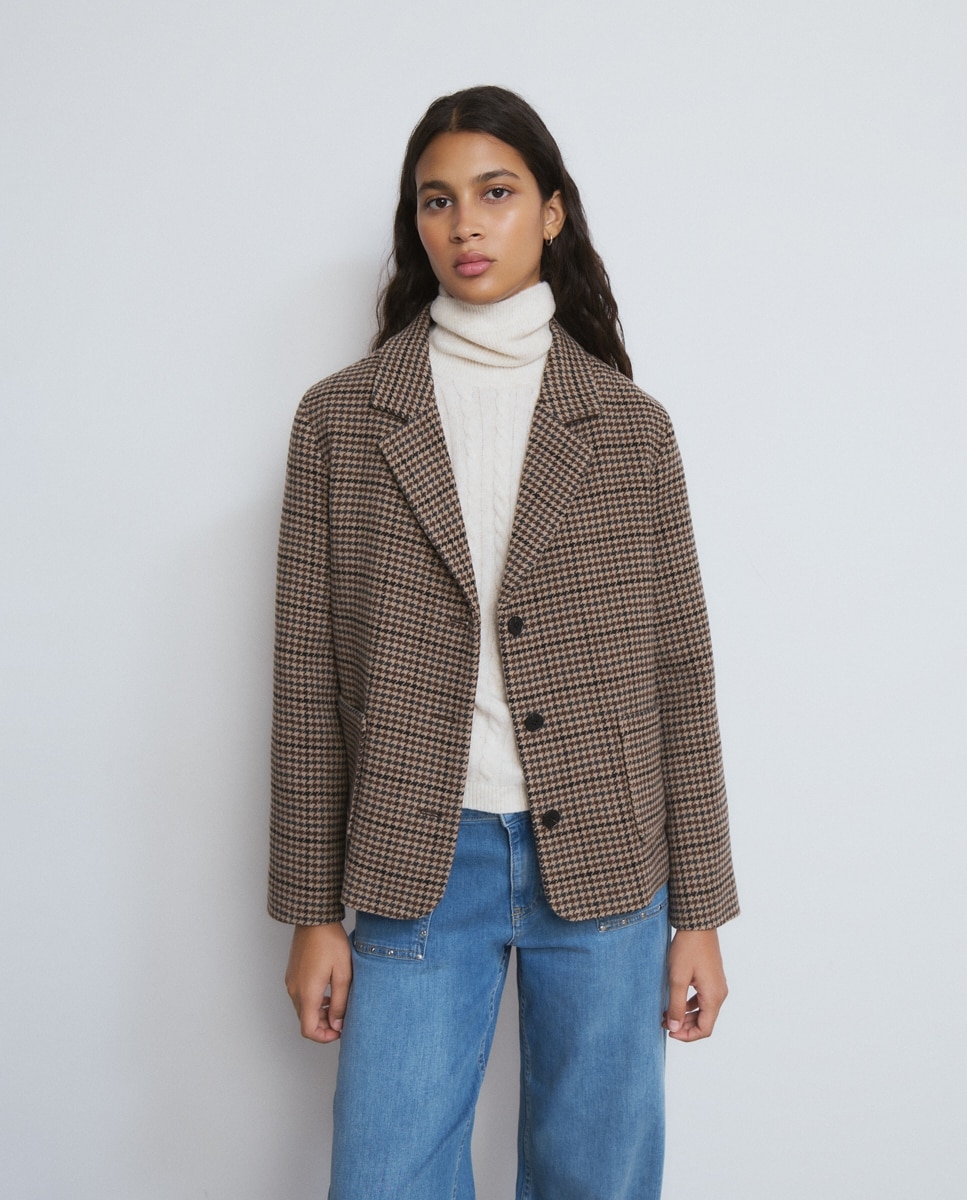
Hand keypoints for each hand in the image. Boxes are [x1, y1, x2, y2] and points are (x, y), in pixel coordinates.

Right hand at [285, 922, 351, 1042]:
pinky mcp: (292, 974)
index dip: (324, 1037)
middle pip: (305, 1021)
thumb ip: (339, 1003)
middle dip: (324, 1026)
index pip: (308, 1030)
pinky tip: (327, 992)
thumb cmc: (330, 942)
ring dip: (319, 1014)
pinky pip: (300, 997)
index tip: (340, 1031)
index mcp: (307, 993)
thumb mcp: (343, 974)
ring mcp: (291, 982)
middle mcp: (294, 991)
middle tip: (342, 1018)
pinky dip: (313, 1002)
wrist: (314, 920)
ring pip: (303, 1010)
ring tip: (337, 1005)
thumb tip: (337, 1025)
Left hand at [663, 927, 727, 1041]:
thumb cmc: (688, 949)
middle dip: (684, 1026)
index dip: (687, 1035)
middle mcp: (719, 994)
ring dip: (686, 1015)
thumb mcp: (678, 978)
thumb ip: (676, 1005)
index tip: (669, 1032)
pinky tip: (675, 1001)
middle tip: (664, 1022)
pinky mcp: (712, 979)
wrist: (698, 925)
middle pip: (705, 1021)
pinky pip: (703, 999)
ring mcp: (717, 986)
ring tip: (666, 1013)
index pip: (705, 1029)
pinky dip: (690, 1005)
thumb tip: (674, 1028)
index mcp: (714, 996)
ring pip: (703, 1011)